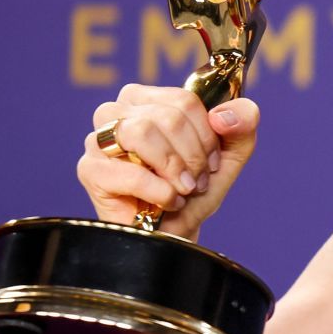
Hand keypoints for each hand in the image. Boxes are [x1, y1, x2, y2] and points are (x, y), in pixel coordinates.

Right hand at [76, 85, 258, 237]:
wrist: (173, 234)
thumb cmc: (192, 191)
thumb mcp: (229, 156)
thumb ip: (242, 124)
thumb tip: (224, 115)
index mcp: (148, 99)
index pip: (184, 100)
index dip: (207, 136)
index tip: (212, 162)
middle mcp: (117, 112)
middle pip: (167, 116)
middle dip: (192, 155)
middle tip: (196, 182)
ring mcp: (98, 140)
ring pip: (142, 131)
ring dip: (174, 168)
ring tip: (182, 189)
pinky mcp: (90, 170)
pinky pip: (129, 171)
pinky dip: (159, 191)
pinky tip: (166, 202)